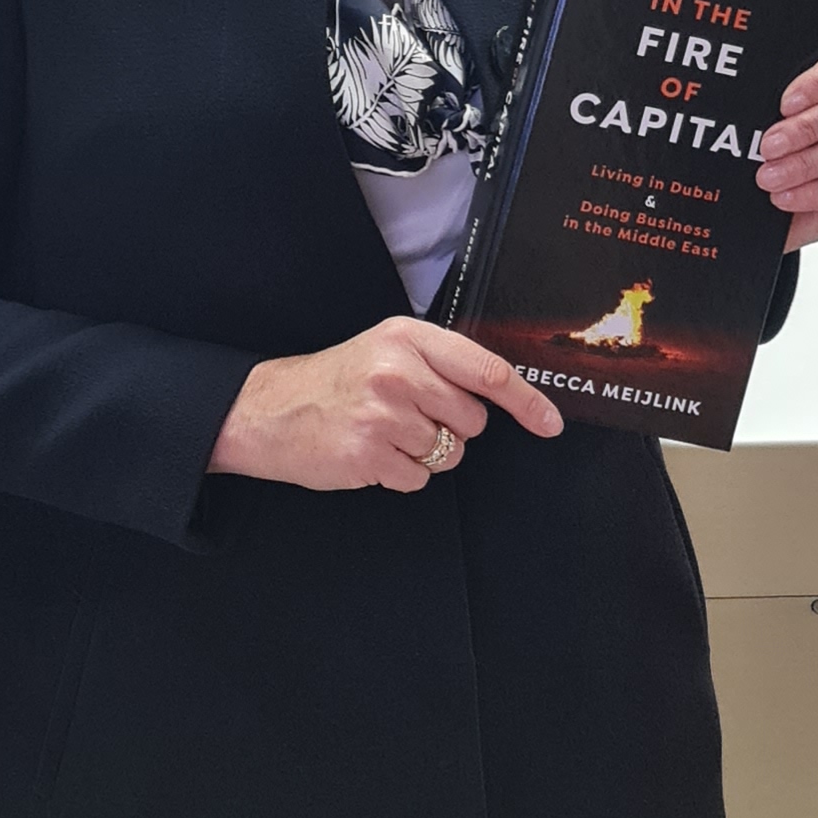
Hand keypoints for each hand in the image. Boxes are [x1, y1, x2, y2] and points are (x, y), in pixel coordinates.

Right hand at [208, 316, 564, 492]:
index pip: (486, 370)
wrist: (267, 410)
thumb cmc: (333, 382)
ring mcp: (383, 415)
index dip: (526, 401)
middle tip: (408, 418)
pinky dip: (399, 474)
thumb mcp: (385, 350)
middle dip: (450, 428)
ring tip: (383, 434)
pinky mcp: (369, 454)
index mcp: (407, 338)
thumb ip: (439, 364)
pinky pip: (418, 478)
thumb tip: (500, 394)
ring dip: (423, 453)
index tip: (549, 423)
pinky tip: (370, 454)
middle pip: (471, 420)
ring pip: (447, 453)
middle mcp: (398, 372)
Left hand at [755, 0, 817, 252]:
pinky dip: (816, 193)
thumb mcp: (758, 74)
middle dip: (812, 125)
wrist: (752, 189)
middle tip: (768, 143)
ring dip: (808, 163)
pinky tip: (784, 196)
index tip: (785, 98)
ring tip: (767, 174)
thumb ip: (774, 16)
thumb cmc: (762, 126)